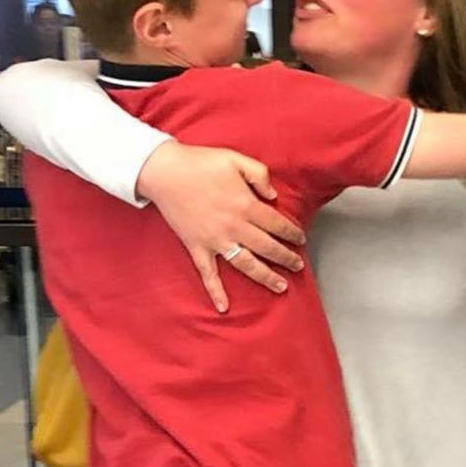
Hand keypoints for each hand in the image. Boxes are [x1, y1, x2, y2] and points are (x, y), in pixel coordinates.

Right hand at [136, 141, 305, 312]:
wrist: (165, 172)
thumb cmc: (200, 163)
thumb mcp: (236, 159)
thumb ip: (260, 175)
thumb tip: (273, 195)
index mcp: (245, 205)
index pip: (277, 224)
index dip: (292, 233)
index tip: (301, 239)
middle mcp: (234, 226)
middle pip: (267, 247)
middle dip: (286, 258)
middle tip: (298, 266)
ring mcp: (215, 240)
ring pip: (246, 264)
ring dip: (265, 277)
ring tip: (280, 286)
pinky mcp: (196, 247)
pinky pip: (208, 274)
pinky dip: (216, 291)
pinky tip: (224, 307)